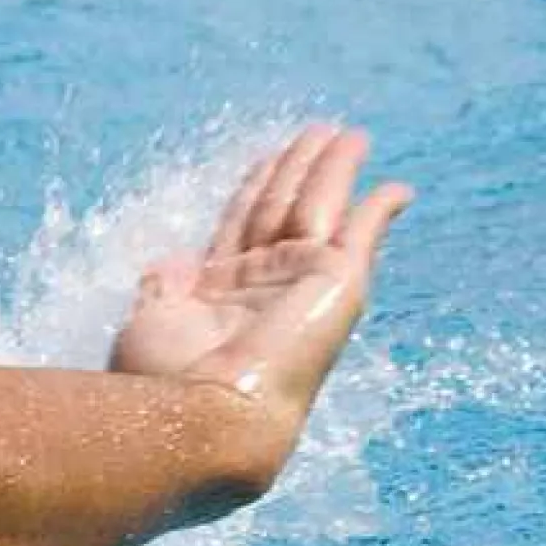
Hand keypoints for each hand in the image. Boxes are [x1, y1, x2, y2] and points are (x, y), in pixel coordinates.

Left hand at [110, 122, 411, 427]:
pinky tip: (398, 190)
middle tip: (319, 130)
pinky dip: (380, 211)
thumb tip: (172, 260)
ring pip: (318, 206)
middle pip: (282, 206)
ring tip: (348, 135)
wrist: (205, 415)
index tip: (269, 156)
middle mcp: (263, 285)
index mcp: (217, 291)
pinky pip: (362, 234)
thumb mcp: (148, 324)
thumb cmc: (165, 380)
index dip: (256, 185)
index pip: (241, 222)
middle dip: (299, 167)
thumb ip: (161, 287)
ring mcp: (301, 283)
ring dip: (332, 169)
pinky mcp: (337, 284)